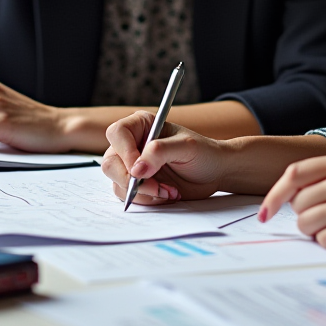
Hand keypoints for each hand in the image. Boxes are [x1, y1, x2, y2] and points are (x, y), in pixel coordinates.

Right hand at [102, 112, 231, 204]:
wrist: (214, 172)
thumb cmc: (204, 153)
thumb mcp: (186, 147)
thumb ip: (160, 152)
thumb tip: (137, 168)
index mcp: (142, 125)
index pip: (118, 133)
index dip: (124, 152)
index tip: (139, 169)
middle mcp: (133, 145)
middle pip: (111, 162)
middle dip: (131, 179)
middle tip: (155, 186)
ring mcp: (133, 166)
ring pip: (117, 182)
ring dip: (143, 192)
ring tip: (169, 190)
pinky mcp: (137, 185)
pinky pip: (128, 196)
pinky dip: (147, 200)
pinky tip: (167, 194)